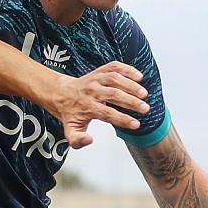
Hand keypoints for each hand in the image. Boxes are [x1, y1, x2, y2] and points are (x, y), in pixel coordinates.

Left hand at [34, 61, 148, 148]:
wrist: (61, 94)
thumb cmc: (71, 114)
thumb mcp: (70, 131)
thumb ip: (78, 140)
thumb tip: (90, 140)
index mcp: (86, 106)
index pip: (107, 113)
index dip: (123, 119)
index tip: (136, 124)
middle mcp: (91, 91)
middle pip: (113, 94)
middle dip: (131, 102)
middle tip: (145, 109)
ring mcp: (96, 79)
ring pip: (115, 78)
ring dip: (131, 85)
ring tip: (144, 94)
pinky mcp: (99, 71)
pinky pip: (114, 67)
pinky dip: (127, 69)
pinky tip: (139, 76)